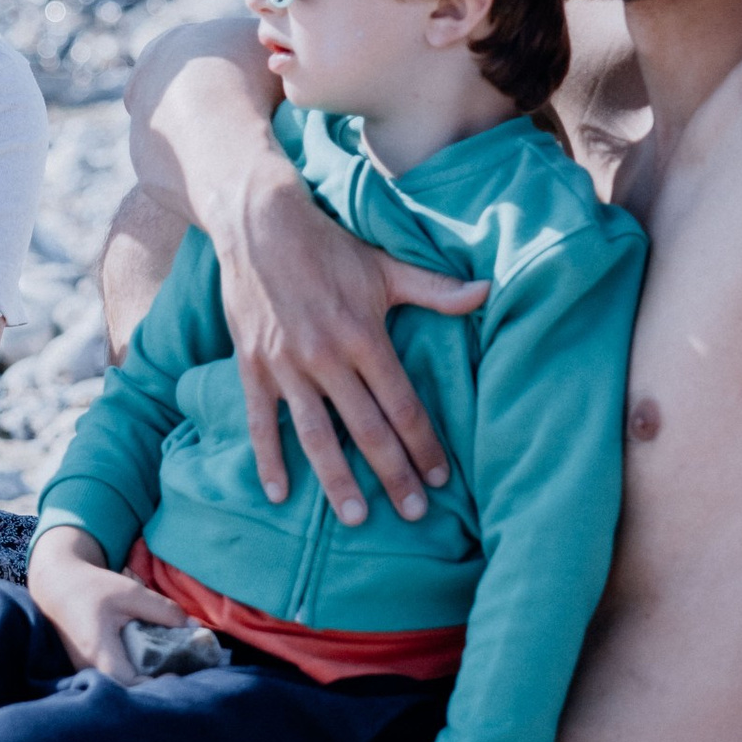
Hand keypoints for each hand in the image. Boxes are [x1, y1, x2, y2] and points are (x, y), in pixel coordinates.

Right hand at [27, 529, 188, 683]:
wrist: (57, 586)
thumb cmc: (92, 588)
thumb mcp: (131, 592)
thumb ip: (164, 611)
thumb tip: (195, 630)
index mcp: (99, 653)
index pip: (131, 685)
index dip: (155, 686)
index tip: (177, 675)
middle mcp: (89, 670)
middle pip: (127, 693)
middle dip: (154, 689)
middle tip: (178, 674)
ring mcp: (86, 673)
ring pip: (121, 688)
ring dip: (145, 682)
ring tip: (168, 669)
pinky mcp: (89, 670)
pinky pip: (115, 680)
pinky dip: (134, 674)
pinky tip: (150, 664)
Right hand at [213, 158, 484, 524]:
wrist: (259, 223)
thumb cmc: (329, 246)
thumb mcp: (385, 265)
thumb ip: (435, 288)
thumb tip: (488, 290)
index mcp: (364, 336)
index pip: (402, 404)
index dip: (425, 445)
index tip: (442, 478)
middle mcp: (326, 357)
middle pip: (366, 429)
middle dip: (393, 474)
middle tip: (413, 513)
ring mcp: (287, 365)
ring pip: (315, 435)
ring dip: (336, 480)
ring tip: (355, 517)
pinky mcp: (253, 366)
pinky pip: (260, 421)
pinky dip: (268, 459)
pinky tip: (280, 493)